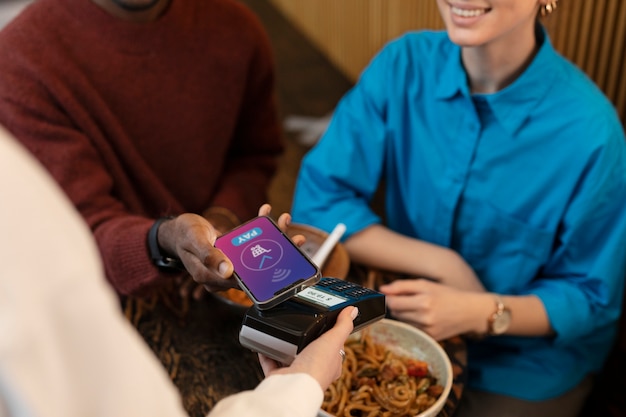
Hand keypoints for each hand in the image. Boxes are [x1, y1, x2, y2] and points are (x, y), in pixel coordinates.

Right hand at [159, 204, 301, 294]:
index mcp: (213, 278)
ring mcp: (231, 263)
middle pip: (257, 268)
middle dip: (279, 252)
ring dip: (274, 237)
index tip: (284, 262)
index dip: (266, 274)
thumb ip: (209, 256)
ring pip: (258, 254)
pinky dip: (261, 227)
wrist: (177, 230)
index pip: (244, 282)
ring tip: (286, 221)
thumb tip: (228, 271)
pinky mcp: (234, 252)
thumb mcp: (194, 242)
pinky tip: (267, 212)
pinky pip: (252, 242)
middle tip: (297, 239)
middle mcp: (225, 274)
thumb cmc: (183, 235)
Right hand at [258, 306, 357, 389]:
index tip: (325, 324)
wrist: (293, 384)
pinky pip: (271, 362)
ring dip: (285, 346)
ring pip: (290, 357)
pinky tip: (266, 343)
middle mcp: (313, 370)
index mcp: (330, 364)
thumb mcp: (333, 340)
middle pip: (310, 352)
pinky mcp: (279, 375)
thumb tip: (352, 311)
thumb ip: (343, 325)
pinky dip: (267, 353)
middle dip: (304, 341)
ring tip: (283, 332)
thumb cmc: (317, 367)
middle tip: (300, 326)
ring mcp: (295, 373)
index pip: (333, 348)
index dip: (330, 336)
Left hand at [380, 279, 487, 340]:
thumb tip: (382, 289)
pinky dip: (414, 323)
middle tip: (410, 300)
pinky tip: (425, 318)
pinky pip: (413, 329)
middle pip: (396, 313)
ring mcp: (428, 330)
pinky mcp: (431, 338)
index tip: (393, 295)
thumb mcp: (426, 285)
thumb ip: (402, 286)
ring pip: (403, 322)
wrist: (471, 312)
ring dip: (405, 315)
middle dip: (398, 306)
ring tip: (419, 308)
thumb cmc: (447, 294)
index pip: (392, 303)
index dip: (389, 298)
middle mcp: (425, 318)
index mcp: (424, 301)